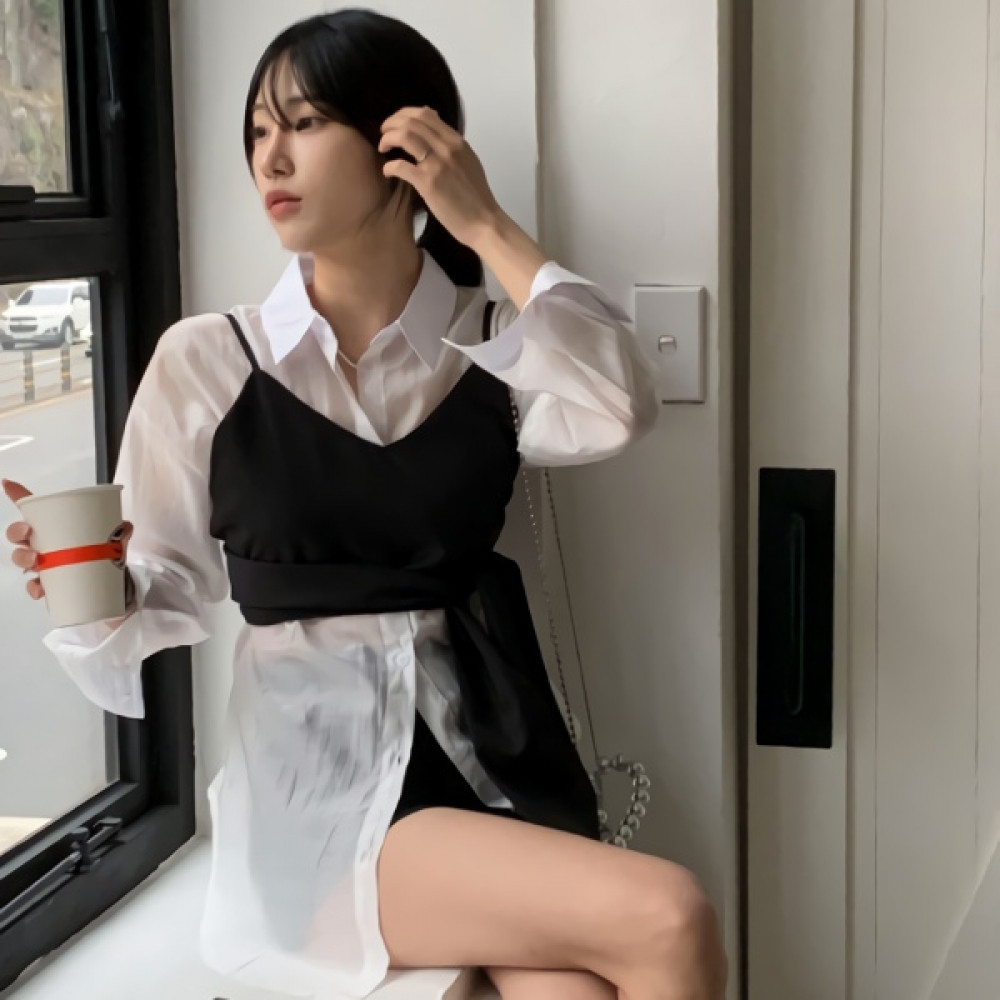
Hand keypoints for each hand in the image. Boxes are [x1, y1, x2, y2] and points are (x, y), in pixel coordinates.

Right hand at [2, 479, 133, 602]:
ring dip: (23, 558)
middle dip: (17, 531)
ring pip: (21, 559)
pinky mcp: (49, 585)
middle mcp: (43, 544)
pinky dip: (35, 588)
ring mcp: (44, 564)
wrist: (110, 586)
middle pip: (18, 534)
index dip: (18, 496)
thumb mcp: (114, 541)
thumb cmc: (103, 555)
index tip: (9, 484)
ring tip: (37, 561)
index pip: (33, 510)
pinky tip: (41, 589)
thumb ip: (121, 532)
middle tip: (29, 532)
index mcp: (55, 528)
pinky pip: (34, 587)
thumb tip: (125, 526)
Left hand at [379, 107, 501, 250]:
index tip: (395, 124)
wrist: (484, 222)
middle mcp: (446, 147)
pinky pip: (400, 166)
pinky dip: (389, 166)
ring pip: (405, 136)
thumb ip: (451, 146)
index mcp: (456, 141)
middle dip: (391, 123)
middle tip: (384, 133)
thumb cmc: (476, 197)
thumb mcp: (467, 161)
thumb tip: (434, 130)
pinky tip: (388, 171)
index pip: (425, 114)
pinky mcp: (428, 183)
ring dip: (388, 138)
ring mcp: (437, 164)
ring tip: (383, 147)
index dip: (403, 114)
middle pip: (412, 121)